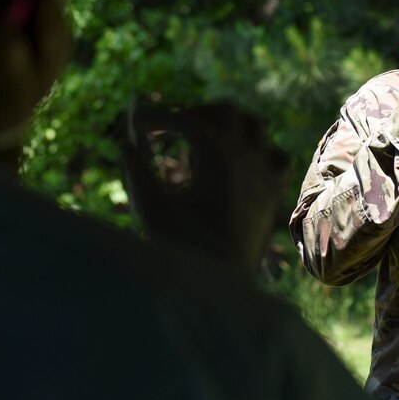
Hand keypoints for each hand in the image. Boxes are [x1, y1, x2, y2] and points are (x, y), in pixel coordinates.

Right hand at [116, 102, 290, 273]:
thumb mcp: (149, 207)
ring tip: (200, 139)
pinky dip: (256, 150)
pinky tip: (234, 163)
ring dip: (227, 124)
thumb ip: (136, 169)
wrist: (225, 288)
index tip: (135, 126)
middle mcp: (247, 158)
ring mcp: (265, 173)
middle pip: (224, 111)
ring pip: (254, 125)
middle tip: (168, 128)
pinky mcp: (273, 191)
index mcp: (217, 157)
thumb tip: (124, 142)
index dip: (156, 117)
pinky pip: (274, 155)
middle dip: (193, 113)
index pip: (185, 119)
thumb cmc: (180, 248)